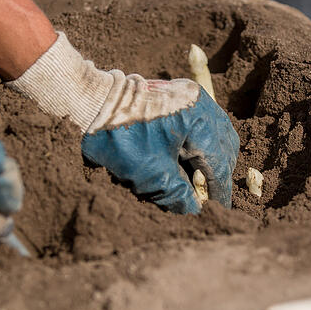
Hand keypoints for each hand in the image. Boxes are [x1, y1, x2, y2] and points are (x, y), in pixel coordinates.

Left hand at [82, 79, 238, 213]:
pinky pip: (199, 123)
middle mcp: (201, 103)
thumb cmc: (119, 138)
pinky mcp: (176, 96)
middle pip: (223, 146)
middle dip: (217, 173)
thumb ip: (179, 196)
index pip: (219, 163)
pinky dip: (198, 144)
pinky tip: (186, 160)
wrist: (87, 104)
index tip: (218, 211)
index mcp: (200, 120)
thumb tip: (196, 212)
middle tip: (207, 197)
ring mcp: (189, 96)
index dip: (219, 191)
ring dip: (209, 159)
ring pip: (214, 133)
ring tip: (198, 181)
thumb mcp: (152, 175)